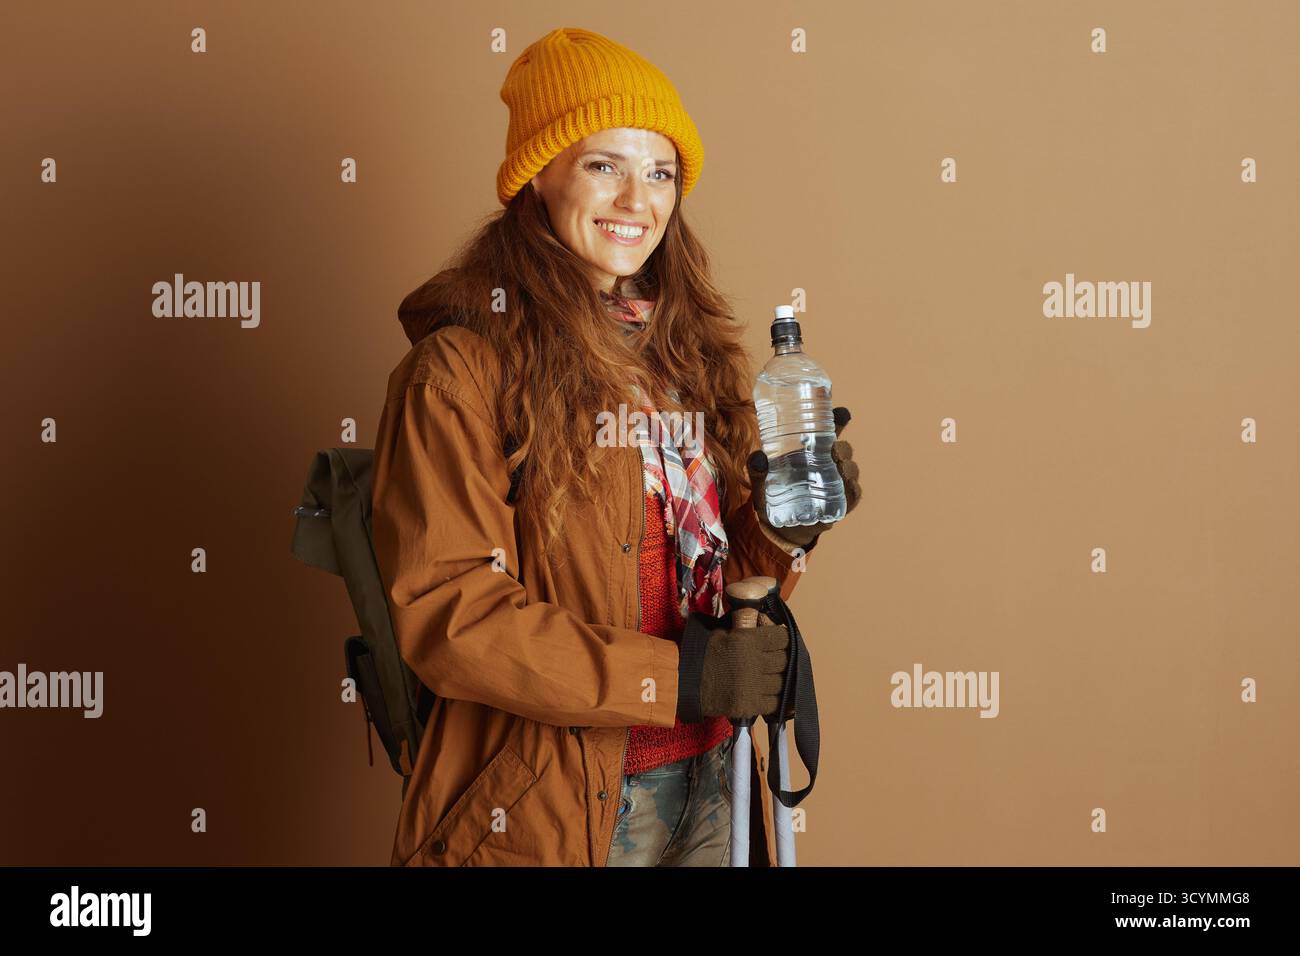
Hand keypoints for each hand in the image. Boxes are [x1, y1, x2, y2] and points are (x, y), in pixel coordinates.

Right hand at [676, 612, 791, 720]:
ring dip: (778, 682)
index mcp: (748, 640)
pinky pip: (773, 704)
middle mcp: (754, 663)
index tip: (777, 643)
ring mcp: (753, 686)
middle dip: (781, 661)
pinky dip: (773, 700)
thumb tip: (765, 618)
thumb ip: (746, 626)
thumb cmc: (701, 652)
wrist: (681, 681)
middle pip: (784, 662)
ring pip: (781, 684)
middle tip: (773, 663)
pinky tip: (766, 695)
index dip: (782, 640)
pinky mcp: (749, 705)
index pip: (782, 638)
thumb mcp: (723, 631)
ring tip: (769, 680)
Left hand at [747, 406, 860, 548]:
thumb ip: (757, 470)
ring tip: (841, 467)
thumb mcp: (762, 482)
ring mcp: (835, 484)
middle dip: (843, 448)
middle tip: (835, 450)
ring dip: (849, 467)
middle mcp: (827, 465)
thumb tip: (757, 457)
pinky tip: (849, 487)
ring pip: (851, 470)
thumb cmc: (773, 495)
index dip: (837, 420)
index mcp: (810, 453)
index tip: (842, 413)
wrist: (780, 527)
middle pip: (843, 450)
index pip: (828, 432)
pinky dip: (853, 490)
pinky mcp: (839, 503)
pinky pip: (853, 495)